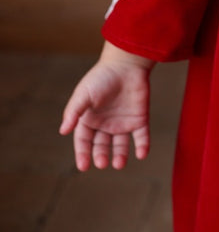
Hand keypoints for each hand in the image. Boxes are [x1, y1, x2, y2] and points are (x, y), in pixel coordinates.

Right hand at [59, 45, 152, 170]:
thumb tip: (63, 131)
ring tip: (119, 164)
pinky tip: (141, 154)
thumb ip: (74, 111)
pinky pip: (141, 136)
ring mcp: (123, 122)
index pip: (84, 141)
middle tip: (102, 162)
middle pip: (101, 146)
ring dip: (120, 155)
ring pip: (121, 145)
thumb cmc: (102, 77)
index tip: (83, 166)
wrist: (126, 64)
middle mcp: (105, 124)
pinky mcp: (139, 119)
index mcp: (90, 119)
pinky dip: (143, 146)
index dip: (82, 153)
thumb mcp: (84, 94)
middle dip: (101, 155)